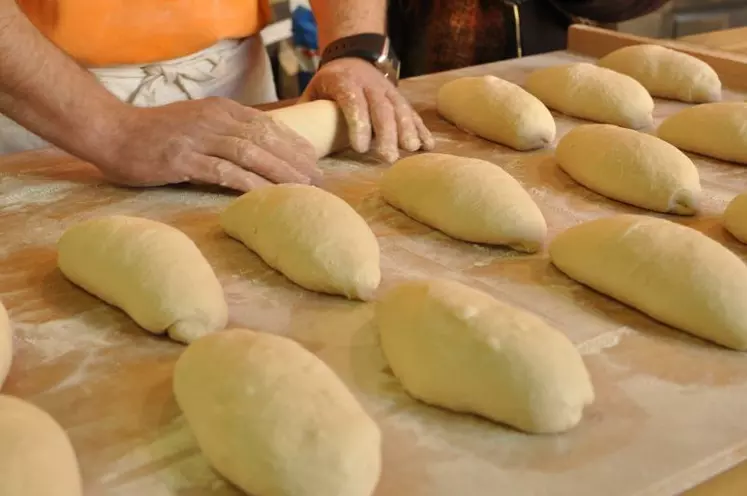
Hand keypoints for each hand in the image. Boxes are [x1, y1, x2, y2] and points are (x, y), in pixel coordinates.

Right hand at [97, 97, 320, 191]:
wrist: (112, 132)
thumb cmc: (157, 134)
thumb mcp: (197, 123)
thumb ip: (226, 131)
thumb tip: (260, 150)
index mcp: (221, 110)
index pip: (267, 124)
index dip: (293, 143)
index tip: (313, 161)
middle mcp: (214, 120)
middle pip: (265, 138)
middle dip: (295, 160)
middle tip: (317, 180)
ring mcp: (198, 138)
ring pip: (250, 153)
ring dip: (280, 171)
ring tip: (301, 189)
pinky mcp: (183, 160)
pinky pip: (225, 172)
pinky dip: (250, 184)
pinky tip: (268, 196)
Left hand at [302, 58, 434, 162]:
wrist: (353, 57)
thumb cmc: (329, 84)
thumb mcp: (313, 91)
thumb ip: (306, 114)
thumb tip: (289, 144)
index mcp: (343, 81)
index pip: (352, 102)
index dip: (358, 124)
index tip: (360, 147)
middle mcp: (369, 84)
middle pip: (380, 109)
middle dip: (386, 134)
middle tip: (388, 158)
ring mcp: (387, 90)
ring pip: (399, 109)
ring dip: (407, 130)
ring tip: (411, 150)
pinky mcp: (399, 97)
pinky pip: (412, 113)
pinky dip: (421, 128)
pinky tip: (428, 145)